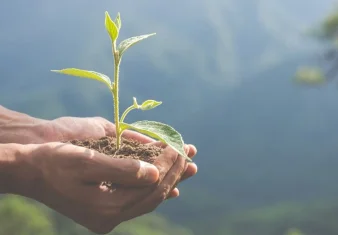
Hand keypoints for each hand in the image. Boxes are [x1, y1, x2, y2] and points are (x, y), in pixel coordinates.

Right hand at [19, 141, 190, 233]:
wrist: (29, 172)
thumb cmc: (54, 162)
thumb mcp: (86, 161)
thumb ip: (122, 169)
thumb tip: (155, 173)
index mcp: (106, 208)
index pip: (151, 187)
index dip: (169, 165)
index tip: (180, 146)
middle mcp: (110, 217)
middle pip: (154, 195)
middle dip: (174, 172)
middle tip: (191, 153)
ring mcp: (108, 216)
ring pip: (149, 199)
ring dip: (170, 180)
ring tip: (189, 165)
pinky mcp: (105, 210)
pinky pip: (138, 202)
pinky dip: (155, 190)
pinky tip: (171, 187)